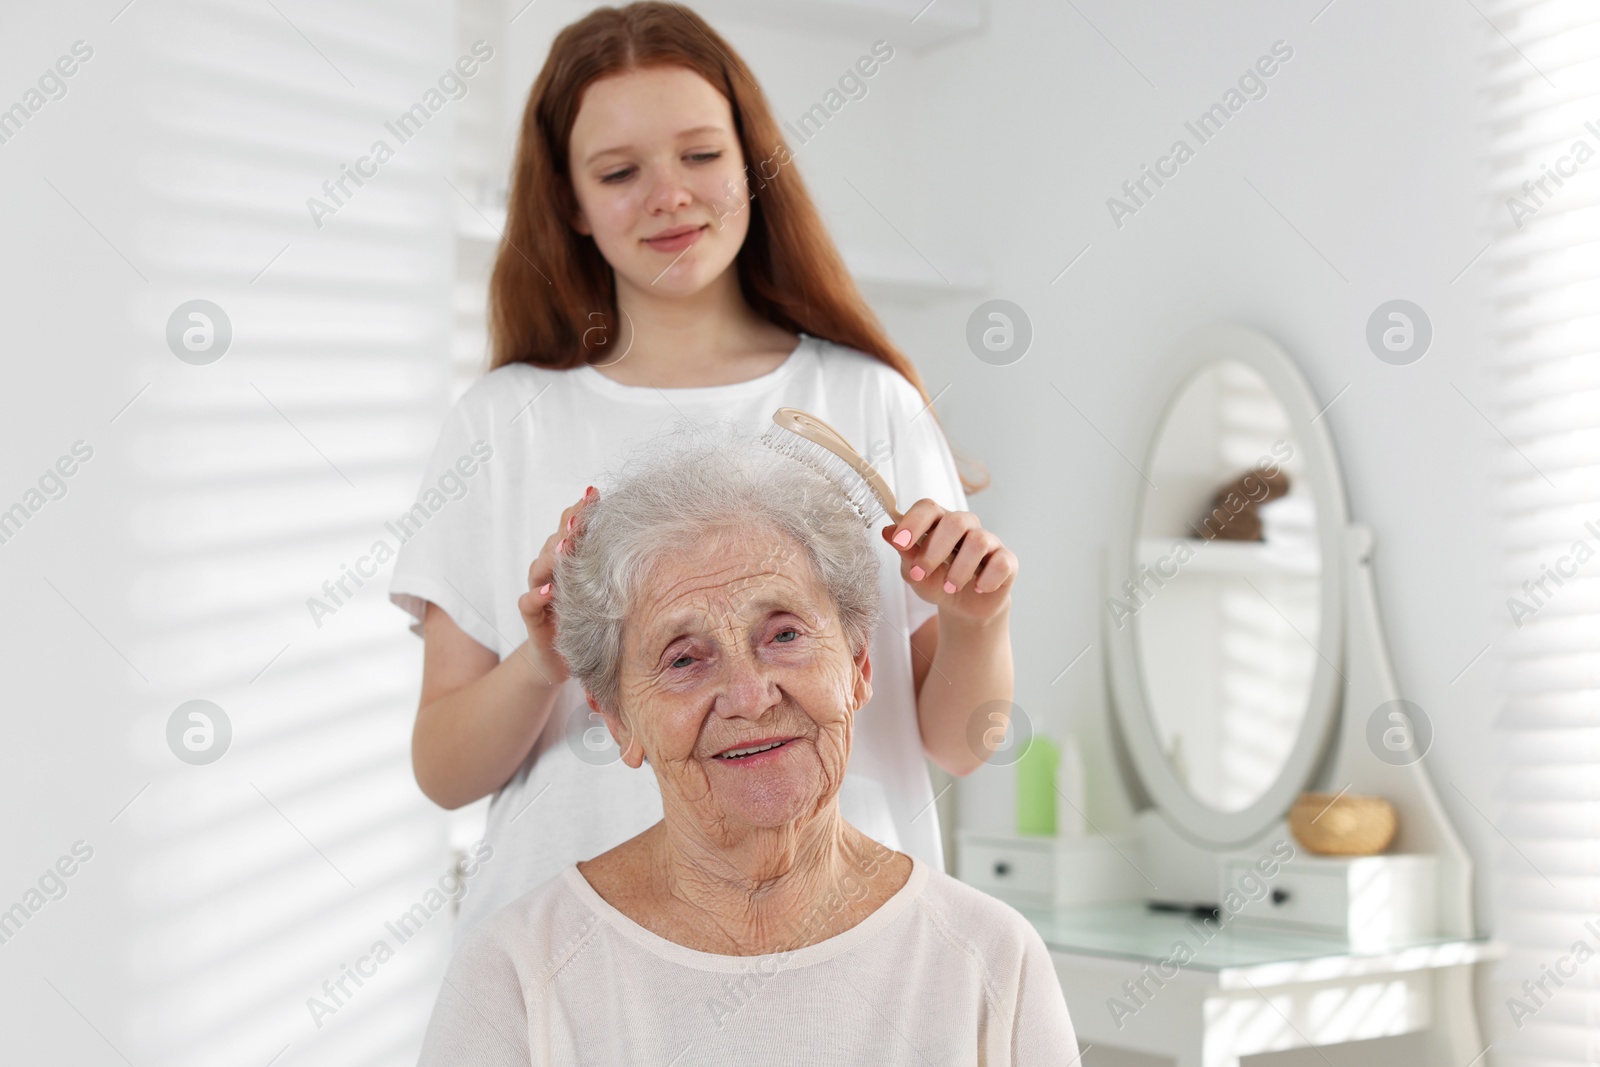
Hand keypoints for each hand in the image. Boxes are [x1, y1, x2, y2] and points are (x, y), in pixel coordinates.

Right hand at [516, 486, 598, 685]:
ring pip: (539, 567)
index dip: (579, 510)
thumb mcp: (606, 590)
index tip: (594, 494)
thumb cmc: (591, 620)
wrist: (565, 661)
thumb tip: (647, 535)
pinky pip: (529, 603)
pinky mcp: (533, 619)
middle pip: (554, 542)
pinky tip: (550, 592)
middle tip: (580, 517)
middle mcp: (552, 571)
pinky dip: (538, 596)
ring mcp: (540, 593)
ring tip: (566, 550)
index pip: (570, 528)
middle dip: (567, 528)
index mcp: (570, 560)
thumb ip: (613, 565)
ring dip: (552, 558)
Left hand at [882, 499, 1015, 623]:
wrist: (962, 608)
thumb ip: (905, 553)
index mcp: (939, 522)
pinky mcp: (1006, 560)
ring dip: (959, 569)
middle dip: (934, 550)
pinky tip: (977, 588)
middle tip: (921, 573)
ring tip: (949, 588)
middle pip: (955, 521)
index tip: (899, 542)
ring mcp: (989, 541)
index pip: (928, 508)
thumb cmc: (936, 582)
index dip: (913, 522)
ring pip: (978, 541)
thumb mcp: (915, 573)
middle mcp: (966, 526)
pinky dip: (987, 579)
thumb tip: (887, 532)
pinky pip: (1001, 562)